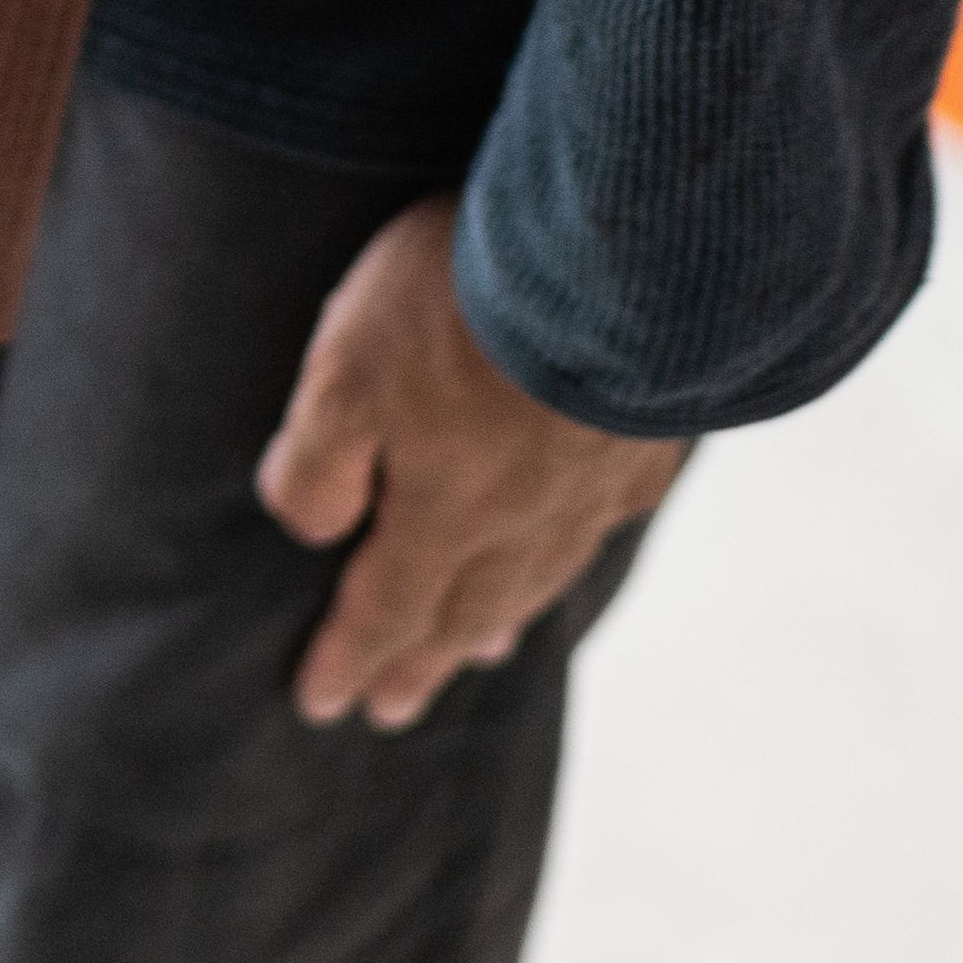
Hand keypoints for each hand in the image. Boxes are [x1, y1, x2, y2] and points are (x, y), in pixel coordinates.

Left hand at [256, 197, 681, 730]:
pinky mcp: (648, 440)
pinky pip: (598, 525)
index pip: (386, 606)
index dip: (349, 656)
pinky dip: (570, 558)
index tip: (322, 707)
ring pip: (536, 575)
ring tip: (477, 651)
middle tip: (394, 711)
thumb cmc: (466, 303)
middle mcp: (526, 519)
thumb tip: (314, 535)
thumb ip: (319, 461)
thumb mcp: (347, 368)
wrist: (627, 252)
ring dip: (495, 620)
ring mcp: (595, 484)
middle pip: (462, 609)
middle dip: (421, 661)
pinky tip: (567, 551)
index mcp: (445, 513)